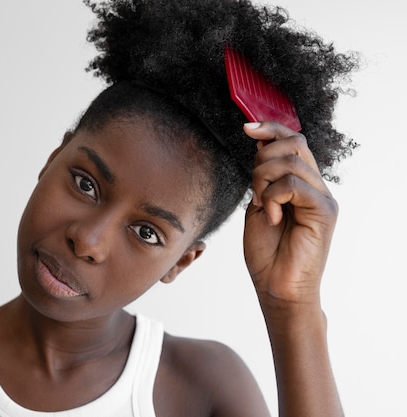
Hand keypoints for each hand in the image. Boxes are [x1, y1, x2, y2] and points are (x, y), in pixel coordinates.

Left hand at [242, 122, 337, 307]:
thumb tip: (258, 145)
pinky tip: (270, 217)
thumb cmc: (267, 252)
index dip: (271, 128)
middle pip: (293, 143)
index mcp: (300, 183)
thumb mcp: (257, 206)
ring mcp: (322, 198)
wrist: (277, 287)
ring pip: (291, 162)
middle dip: (262, 158)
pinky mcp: (324, 211)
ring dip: (262, 181)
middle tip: (253, 190)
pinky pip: (294, 184)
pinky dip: (273, 197)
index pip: (292, 141)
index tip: (247, 128)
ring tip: (260, 206)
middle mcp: (315, 186)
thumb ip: (262, 179)